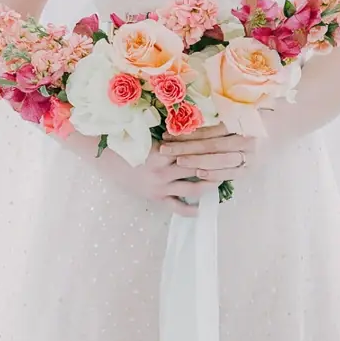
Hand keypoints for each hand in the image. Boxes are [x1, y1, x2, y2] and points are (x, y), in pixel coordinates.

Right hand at [95, 136, 219, 217]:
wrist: (108, 159)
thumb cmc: (129, 143)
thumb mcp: (149, 135)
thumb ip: (171, 136)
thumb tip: (193, 130)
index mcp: (163, 151)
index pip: (194, 150)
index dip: (211, 149)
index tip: (225, 145)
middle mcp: (164, 169)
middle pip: (197, 168)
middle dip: (215, 166)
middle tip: (231, 163)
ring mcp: (161, 186)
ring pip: (192, 187)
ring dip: (208, 185)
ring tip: (222, 182)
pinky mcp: (156, 197)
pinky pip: (177, 207)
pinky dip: (190, 210)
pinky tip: (202, 210)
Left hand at [158, 122, 258, 184]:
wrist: (279, 132)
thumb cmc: (254, 118)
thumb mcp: (239, 112)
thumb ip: (218, 117)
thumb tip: (186, 120)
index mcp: (242, 123)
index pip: (209, 130)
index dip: (188, 133)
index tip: (168, 133)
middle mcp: (246, 140)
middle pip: (211, 146)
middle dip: (186, 148)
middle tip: (165, 148)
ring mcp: (249, 157)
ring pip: (219, 160)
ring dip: (196, 161)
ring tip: (178, 161)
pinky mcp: (250, 170)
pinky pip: (229, 174)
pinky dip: (214, 174)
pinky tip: (199, 173)